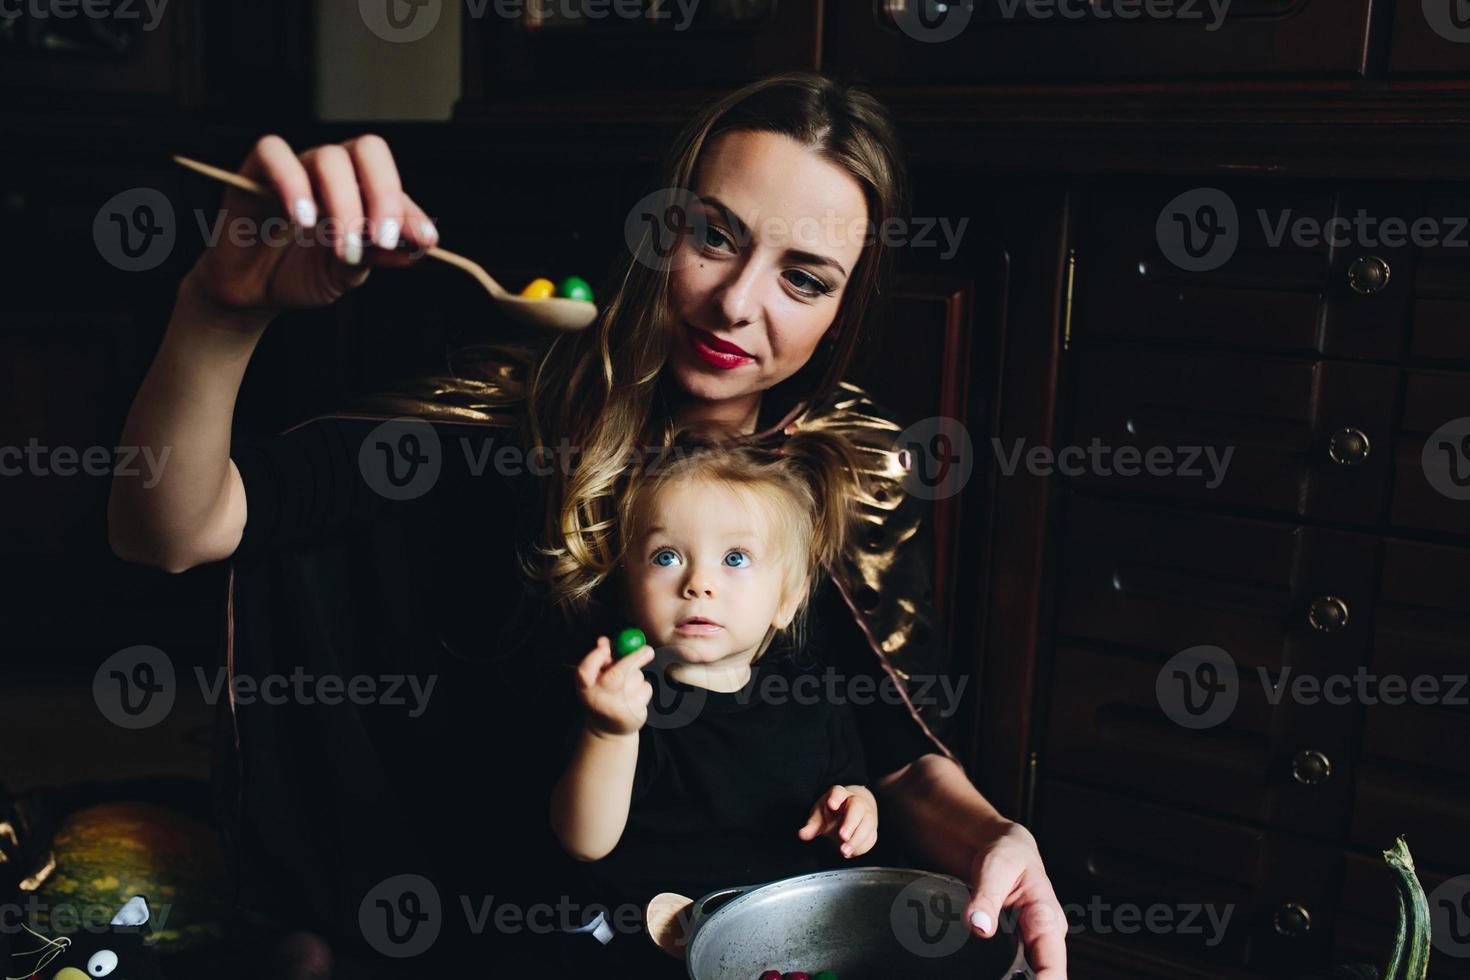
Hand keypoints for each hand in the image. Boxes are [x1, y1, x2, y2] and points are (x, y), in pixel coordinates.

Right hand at [187, 133, 439, 322]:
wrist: (252, 293)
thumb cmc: (300, 275)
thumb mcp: (346, 273)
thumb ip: (377, 256)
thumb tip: (416, 248)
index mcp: (360, 192)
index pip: (393, 184)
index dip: (410, 209)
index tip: (424, 241)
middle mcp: (332, 173)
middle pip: (367, 150)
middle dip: (383, 194)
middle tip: (382, 237)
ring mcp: (296, 168)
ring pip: (328, 156)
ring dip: (343, 203)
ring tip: (342, 245)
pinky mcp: (255, 171)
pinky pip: (273, 152)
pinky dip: (292, 182)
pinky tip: (302, 218)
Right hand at [575, 636, 655, 736]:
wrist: (609, 727)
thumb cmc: (604, 693)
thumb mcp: (597, 677)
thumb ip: (601, 658)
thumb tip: (604, 641)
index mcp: (585, 687)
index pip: (584, 671)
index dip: (595, 657)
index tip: (606, 647)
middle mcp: (597, 699)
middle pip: (617, 674)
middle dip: (634, 658)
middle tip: (648, 650)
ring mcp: (615, 709)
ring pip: (635, 679)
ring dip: (638, 675)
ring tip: (629, 685)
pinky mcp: (632, 714)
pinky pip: (646, 690)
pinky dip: (645, 688)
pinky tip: (635, 696)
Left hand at [797, 785, 876, 857]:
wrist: (851, 814)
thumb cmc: (832, 813)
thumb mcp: (819, 816)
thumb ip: (812, 826)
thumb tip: (802, 834)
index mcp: (840, 795)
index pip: (839, 792)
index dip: (836, 797)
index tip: (831, 805)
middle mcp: (856, 802)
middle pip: (857, 808)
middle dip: (850, 822)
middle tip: (842, 836)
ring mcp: (867, 814)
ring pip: (867, 823)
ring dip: (857, 839)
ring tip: (844, 851)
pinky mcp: (872, 828)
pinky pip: (871, 837)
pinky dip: (862, 846)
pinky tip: (851, 853)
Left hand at [964, 821, 1067, 979]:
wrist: (1000, 847)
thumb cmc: (1006, 854)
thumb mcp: (995, 868)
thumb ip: (986, 898)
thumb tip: (979, 926)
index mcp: (1047, 918)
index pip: (1053, 966)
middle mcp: (1045, 935)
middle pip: (1043, 974)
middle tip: (1000, 979)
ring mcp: (1032, 942)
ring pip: (1028, 973)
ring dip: (1015, 978)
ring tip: (995, 975)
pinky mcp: (1017, 945)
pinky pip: (1016, 967)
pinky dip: (1008, 974)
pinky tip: (995, 974)